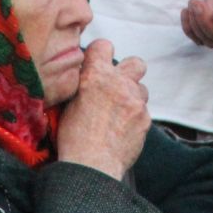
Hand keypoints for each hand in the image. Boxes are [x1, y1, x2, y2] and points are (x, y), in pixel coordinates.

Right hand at [55, 39, 150, 179]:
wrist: (91, 167)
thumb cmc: (73, 138)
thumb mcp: (67, 104)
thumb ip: (81, 84)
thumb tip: (84, 75)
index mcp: (95, 76)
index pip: (104, 45)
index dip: (100, 54)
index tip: (97, 63)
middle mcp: (118, 83)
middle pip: (136, 63)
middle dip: (129, 72)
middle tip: (118, 86)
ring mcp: (135, 101)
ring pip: (141, 89)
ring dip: (133, 98)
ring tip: (119, 114)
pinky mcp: (145, 119)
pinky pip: (143, 112)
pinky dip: (135, 118)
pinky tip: (123, 131)